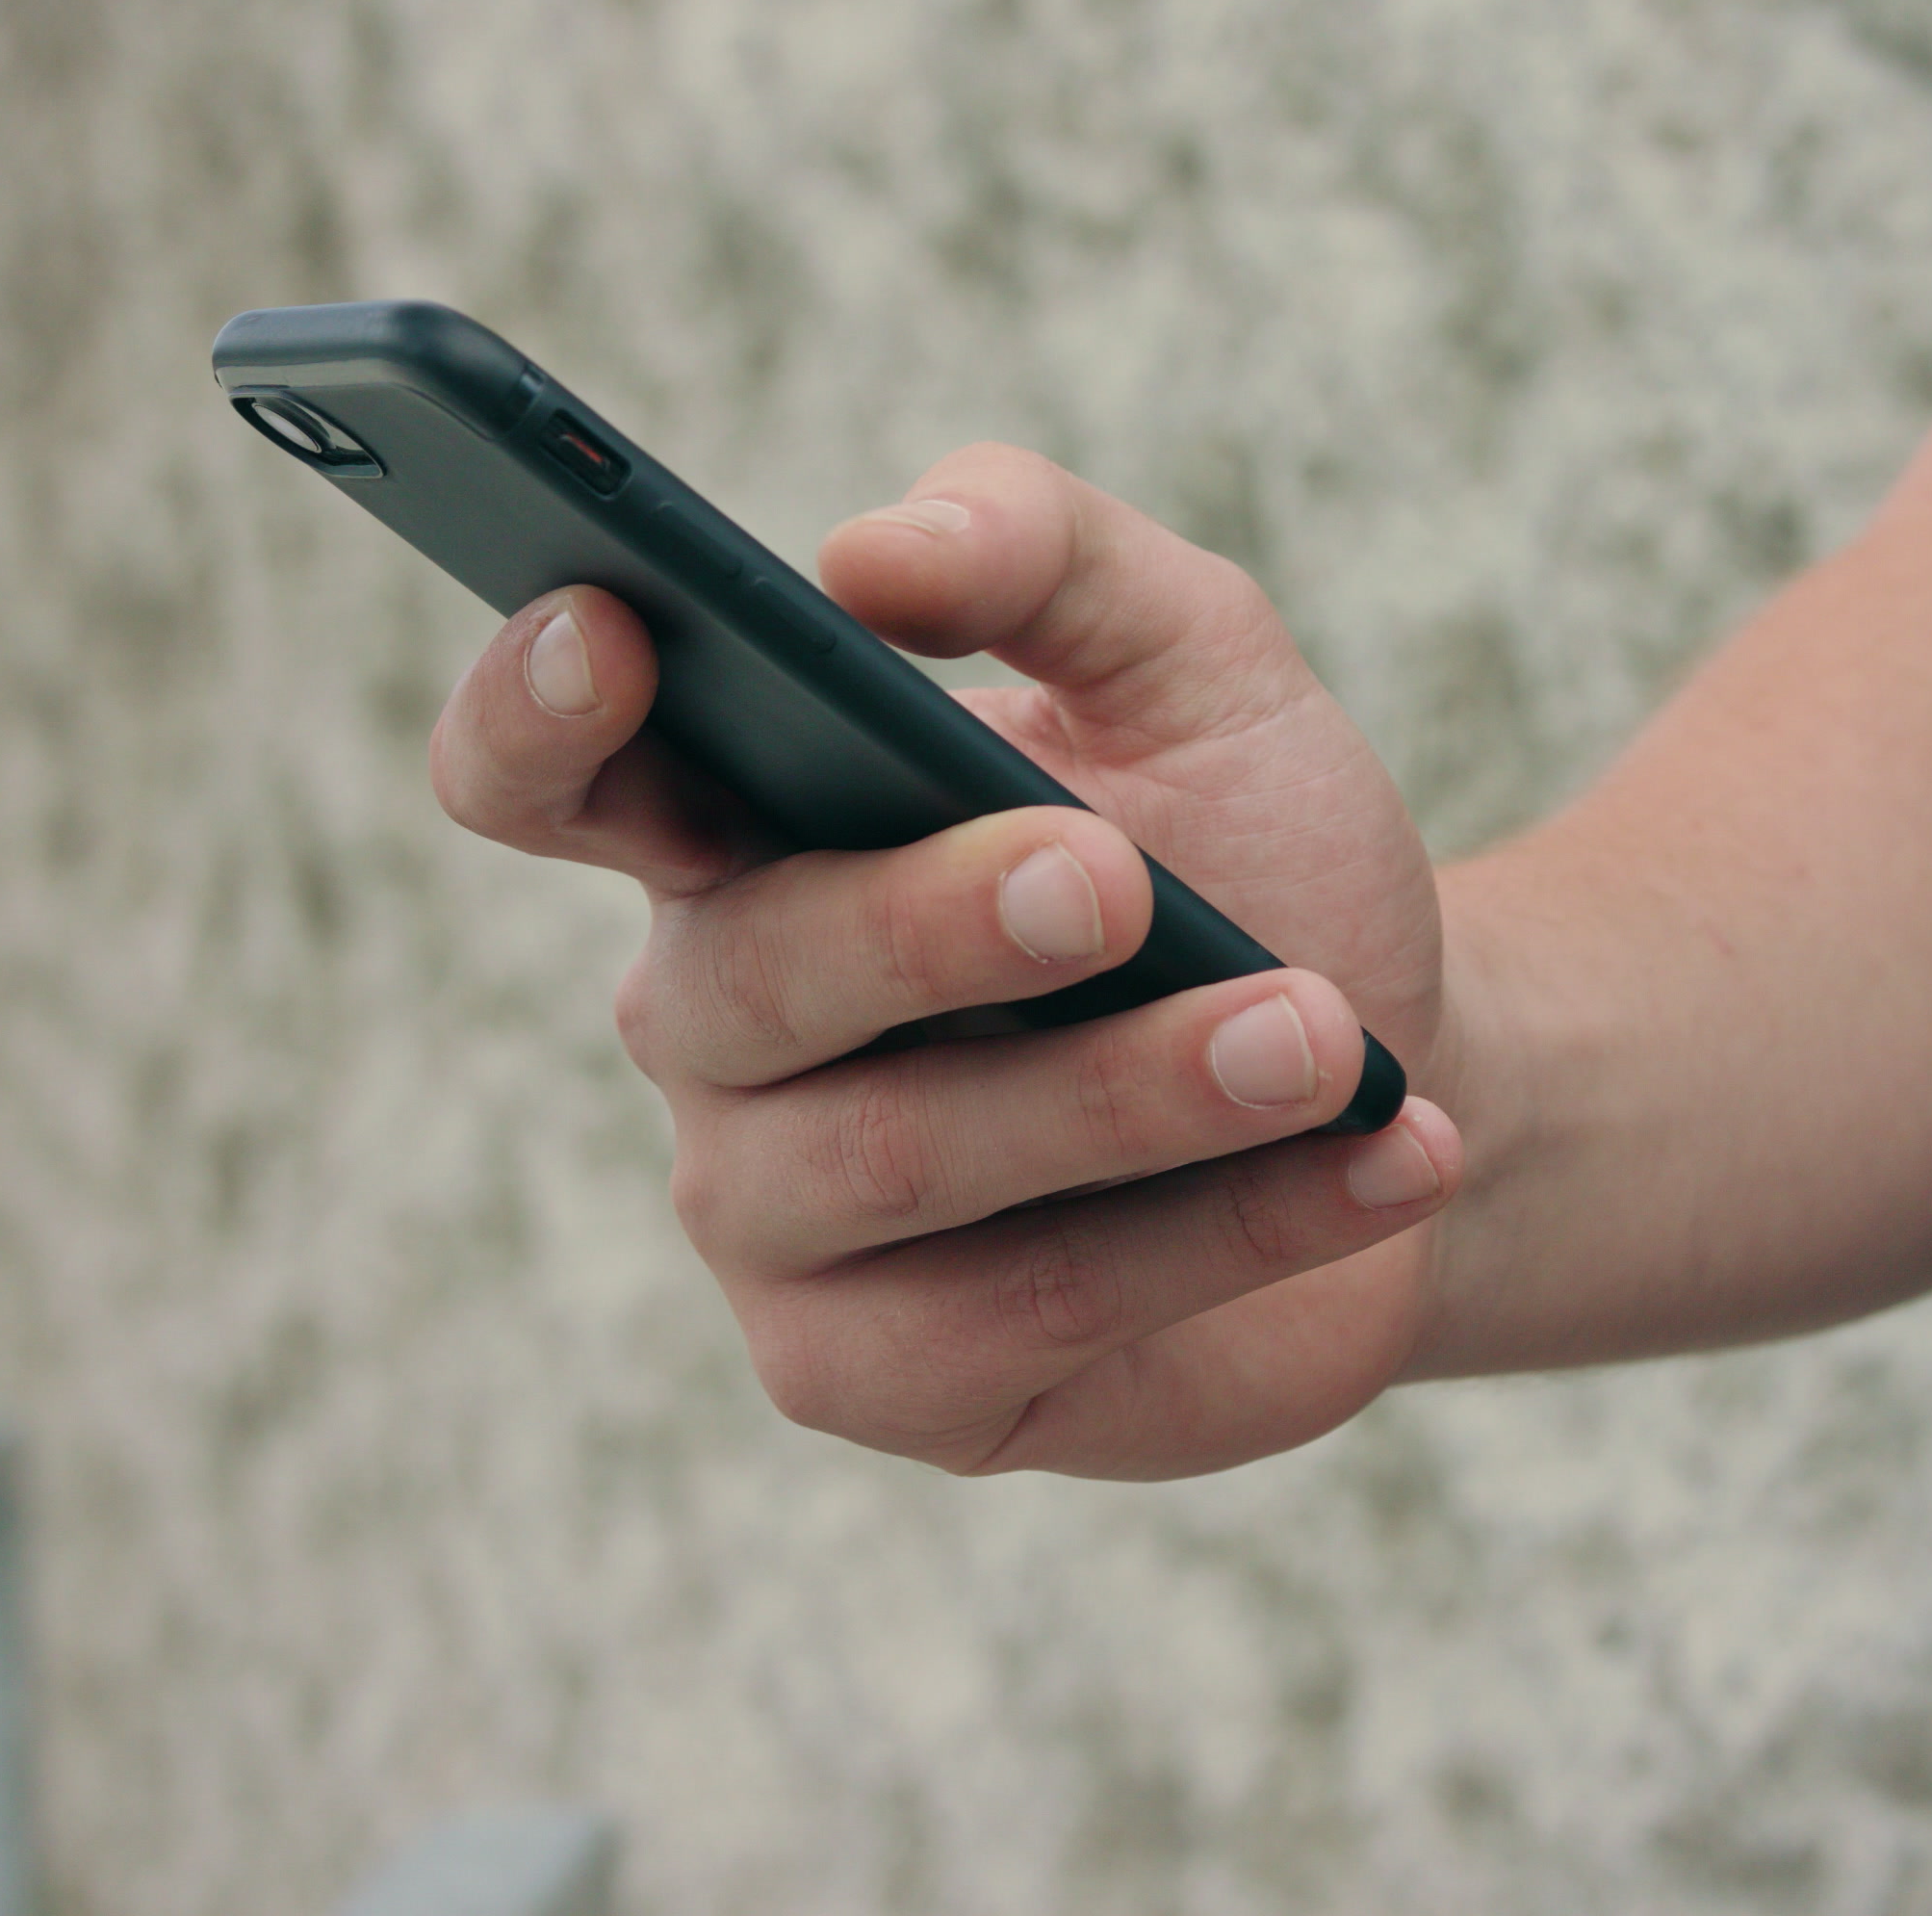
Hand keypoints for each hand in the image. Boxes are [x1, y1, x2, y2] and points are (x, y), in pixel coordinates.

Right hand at [429, 444, 1463, 1478]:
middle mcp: (716, 1032)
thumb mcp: (1192, 659)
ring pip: (895, 1167)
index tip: (610, 631)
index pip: (543, 775)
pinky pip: (1030, 1317)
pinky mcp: (891, 1382)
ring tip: (1321, 1035)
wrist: (1398, 1082)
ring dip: (1127, 1094)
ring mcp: (779, 1225)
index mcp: (737, 834)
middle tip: (1118, 880)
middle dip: (935, 926)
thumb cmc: (1255, 853)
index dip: (533, 711)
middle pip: (748, 983)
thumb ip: (1042, 550)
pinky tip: (1385, 1157)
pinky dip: (1229, 1227)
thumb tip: (871, 552)